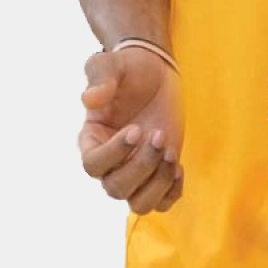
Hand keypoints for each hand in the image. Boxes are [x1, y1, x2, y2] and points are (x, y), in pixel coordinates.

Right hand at [78, 46, 184, 214]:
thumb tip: (89, 99)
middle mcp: (110, 161)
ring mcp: (135, 169)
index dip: (114, 153)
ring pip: (138, 203)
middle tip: (159, 135)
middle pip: (116, 188)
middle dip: (141, 166)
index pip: (93, 165)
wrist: (156, 71)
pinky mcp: (158, 172)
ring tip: (171, 154)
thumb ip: (99, 77)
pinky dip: (172, 191)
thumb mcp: (111, 64)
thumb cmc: (129, 67)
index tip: (137, 129)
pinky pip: (162, 202)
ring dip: (157, 183)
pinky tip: (178, 166)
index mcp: (91, 139)